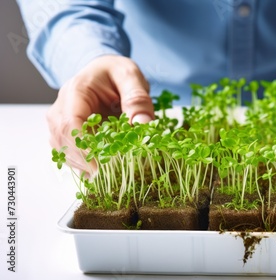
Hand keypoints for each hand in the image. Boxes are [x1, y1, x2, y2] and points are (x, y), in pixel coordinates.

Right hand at [46, 55, 154, 173]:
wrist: (105, 70)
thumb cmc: (116, 72)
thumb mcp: (131, 77)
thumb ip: (138, 99)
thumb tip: (144, 125)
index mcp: (75, 92)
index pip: (70, 124)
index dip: (83, 147)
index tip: (102, 165)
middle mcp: (61, 108)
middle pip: (63, 140)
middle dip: (84, 161)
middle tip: (110, 175)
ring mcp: (61, 122)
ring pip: (64, 150)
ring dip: (84, 165)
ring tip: (110, 175)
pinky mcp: (68, 133)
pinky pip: (71, 153)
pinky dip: (86, 164)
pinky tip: (104, 171)